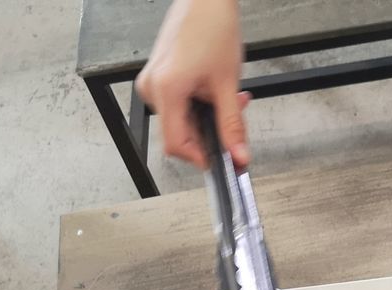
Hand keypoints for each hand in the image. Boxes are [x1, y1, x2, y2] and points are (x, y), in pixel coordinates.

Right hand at [136, 0, 249, 167]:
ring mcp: (153, 81)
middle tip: (235, 124)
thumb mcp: (227, 84)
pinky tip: (215, 93)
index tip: (222, 160)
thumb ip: (233, 125)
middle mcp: (152, 87)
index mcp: (166, 89)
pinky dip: (199, 106)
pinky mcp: (159, 76)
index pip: (177, 145)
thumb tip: (239, 155)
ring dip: (207, 119)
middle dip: (210, 135)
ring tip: (229, 100)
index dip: (201, 157)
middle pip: (179, 135)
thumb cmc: (213, 27)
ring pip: (181, 121)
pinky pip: (178, 104)